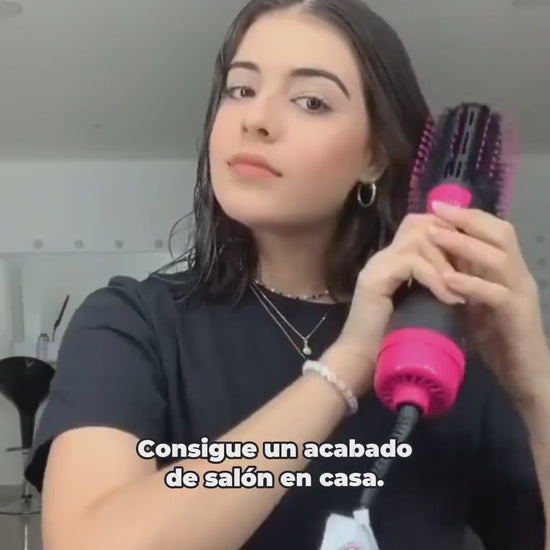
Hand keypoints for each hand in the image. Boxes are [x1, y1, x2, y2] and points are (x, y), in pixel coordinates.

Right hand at [324, 212, 465, 396]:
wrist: (361, 363)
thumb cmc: (392, 340)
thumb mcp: (422, 305)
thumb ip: (433, 285)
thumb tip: (465, 274)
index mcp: (392, 260)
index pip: (420, 225)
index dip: (448, 235)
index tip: (472, 258)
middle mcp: (382, 256)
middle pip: (418, 223)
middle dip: (449, 241)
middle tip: (469, 267)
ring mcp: (376, 266)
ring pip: (417, 239)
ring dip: (445, 261)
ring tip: (459, 287)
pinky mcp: (374, 279)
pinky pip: (412, 262)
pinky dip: (435, 278)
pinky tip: (449, 298)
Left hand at [428, 201, 549, 403]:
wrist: (524, 375)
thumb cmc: (497, 339)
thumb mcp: (474, 301)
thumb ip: (462, 279)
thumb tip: (435, 258)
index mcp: (506, 269)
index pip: (492, 230)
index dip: (466, 216)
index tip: (435, 207)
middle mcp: (517, 275)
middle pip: (500, 233)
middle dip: (466, 220)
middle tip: (435, 211)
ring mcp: (521, 293)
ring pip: (499, 258)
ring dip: (465, 245)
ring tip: (436, 236)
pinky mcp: (519, 316)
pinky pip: (497, 294)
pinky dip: (472, 284)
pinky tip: (448, 279)